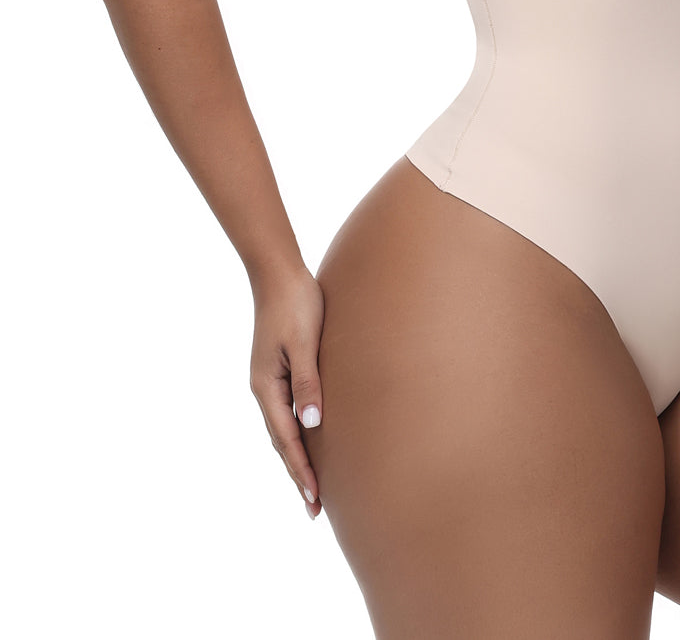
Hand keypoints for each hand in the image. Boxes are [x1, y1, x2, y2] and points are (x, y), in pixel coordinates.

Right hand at [249, 265, 325, 519]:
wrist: (278, 272)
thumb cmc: (296, 303)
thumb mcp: (304, 343)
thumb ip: (309, 383)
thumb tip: (313, 426)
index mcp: (266, 387)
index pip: (287, 439)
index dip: (301, 470)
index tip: (314, 498)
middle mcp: (263, 389)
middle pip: (281, 442)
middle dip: (297, 475)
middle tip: (314, 509)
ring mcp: (268, 381)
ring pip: (282, 430)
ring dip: (295, 458)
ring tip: (310, 485)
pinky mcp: (276, 370)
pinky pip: (285, 412)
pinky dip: (295, 434)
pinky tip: (306, 440)